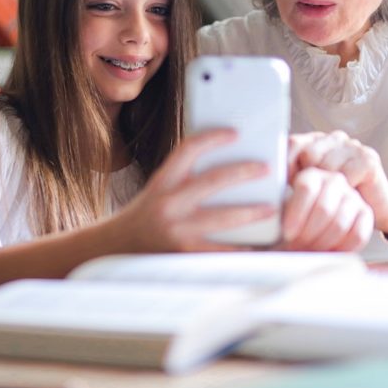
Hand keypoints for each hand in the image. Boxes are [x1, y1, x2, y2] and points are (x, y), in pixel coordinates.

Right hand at [112, 129, 275, 251]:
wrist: (117, 248)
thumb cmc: (145, 216)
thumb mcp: (159, 189)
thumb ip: (185, 178)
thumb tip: (224, 164)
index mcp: (163, 181)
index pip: (188, 149)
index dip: (213, 138)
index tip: (235, 133)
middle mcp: (168, 203)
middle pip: (212, 181)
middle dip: (243, 172)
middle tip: (266, 168)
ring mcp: (177, 230)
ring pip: (222, 218)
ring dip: (250, 212)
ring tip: (270, 207)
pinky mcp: (185, 254)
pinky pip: (220, 250)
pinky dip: (241, 247)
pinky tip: (258, 244)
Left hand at [280, 168, 372, 250]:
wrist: (317, 224)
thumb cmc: (293, 219)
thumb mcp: (280, 210)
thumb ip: (275, 211)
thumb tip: (263, 216)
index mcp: (311, 175)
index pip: (306, 188)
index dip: (296, 214)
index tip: (288, 234)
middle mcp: (334, 180)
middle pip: (324, 208)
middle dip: (308, 234)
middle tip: (297, 247)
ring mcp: (352, 196)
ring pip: (339, 223)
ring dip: (322, 244)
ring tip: (309, 251)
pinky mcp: (366, 213)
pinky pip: (357, 235)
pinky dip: (341, 249)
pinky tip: (327, 253)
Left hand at [288, 131, 387, 237]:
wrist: (377, 207)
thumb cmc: (338, 199)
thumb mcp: (311, 186)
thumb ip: (292, 177)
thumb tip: (267, 179)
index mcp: (316, 140)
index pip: (292, 144)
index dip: (286, 165)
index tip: (286, 186)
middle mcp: (334, 138)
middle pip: (308, 154)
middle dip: (308, 179)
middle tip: (313, 197)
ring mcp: (352, 146)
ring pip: (326, 166)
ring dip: (327, 188)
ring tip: (332, 198)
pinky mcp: (368, 159)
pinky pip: (345, 176)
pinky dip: (344, 191)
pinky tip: (348, 196)